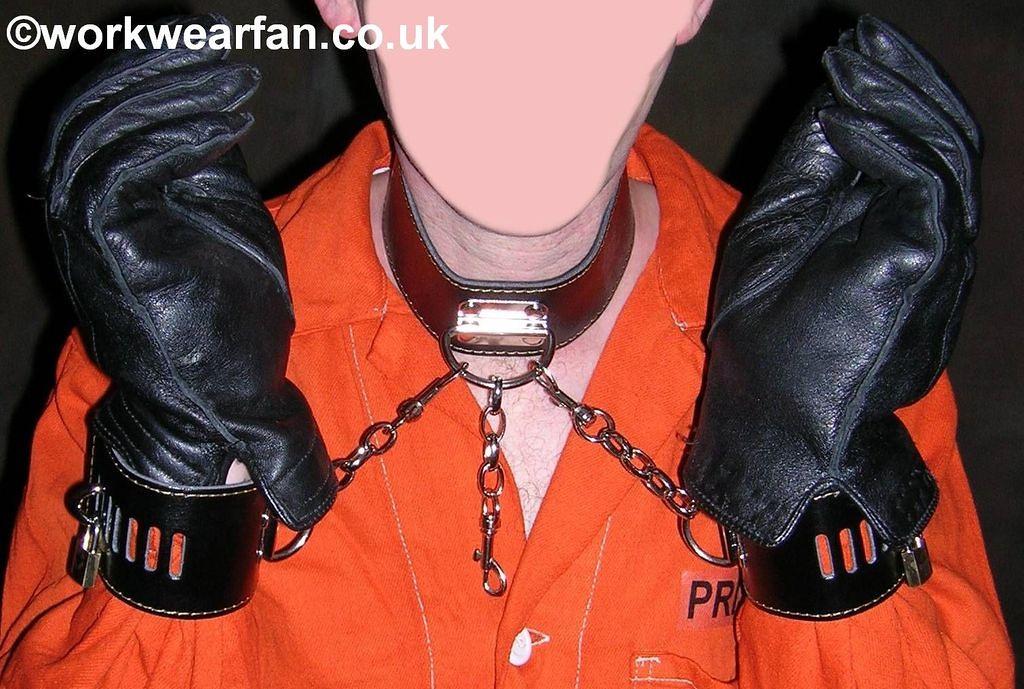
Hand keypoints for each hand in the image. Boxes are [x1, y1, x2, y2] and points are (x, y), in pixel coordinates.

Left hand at [43, 15, 335, 529]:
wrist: (192, 374)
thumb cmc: (223, 384)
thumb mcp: (251, 413)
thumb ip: (280, 448)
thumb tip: (316, 510)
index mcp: (124, 278)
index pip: (108, 188)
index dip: (160, 145)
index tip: (224, 123)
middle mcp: (101, 233)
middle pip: (94, 139)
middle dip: (157, 97)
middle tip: (225, 81)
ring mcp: (116, 201)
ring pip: (105, 120)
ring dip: (161, 83)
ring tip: (223, 68)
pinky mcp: (146, 181)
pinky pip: (137, 122)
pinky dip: (171, 91)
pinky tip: (221, 82)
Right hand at [683, 16, 979, 547]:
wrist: (789, 429)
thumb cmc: (770, 353)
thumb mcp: (770, 251)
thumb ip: (809, 174)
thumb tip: (839, 113)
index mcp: (906, 247)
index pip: (918, 146)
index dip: (882, 93)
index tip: (841, 61)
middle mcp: (942, 252)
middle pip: (946, 142)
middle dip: (903, 84)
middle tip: (859, 41)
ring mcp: (946, 265)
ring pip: (949, 165)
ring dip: (912, 107)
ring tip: (871, 60)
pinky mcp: (934, 274)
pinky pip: (932, 197)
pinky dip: (905, 151)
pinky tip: (871, 124)